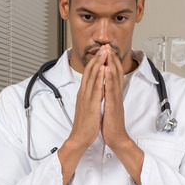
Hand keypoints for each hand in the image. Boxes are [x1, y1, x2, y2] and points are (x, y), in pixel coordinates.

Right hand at [58, 46, 106, 184]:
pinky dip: (100, 77)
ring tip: (104, 52)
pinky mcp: (91, 104)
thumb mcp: (87, 107)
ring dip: (99, 63)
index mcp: (83, 94)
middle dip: (97, 58)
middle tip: (103, 47)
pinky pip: (96, 88)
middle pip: (90, 72)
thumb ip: (90, 97)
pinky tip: (104, 69)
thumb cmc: (85, 125)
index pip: (89, 74)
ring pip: (92, 77)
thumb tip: (94, 90)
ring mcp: (86, 98)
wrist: (79, 138)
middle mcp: (84, 93)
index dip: (95, 62)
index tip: (101, 52)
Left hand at [101, 46, 128, 149]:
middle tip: (108, 45)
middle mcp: (116, 95)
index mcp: (114, 94)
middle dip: (112, 58)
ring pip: (114, 78)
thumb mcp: (109, 106)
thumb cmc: (111, 124)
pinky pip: (110, 90)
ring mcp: (115, 99)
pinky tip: (106, 70)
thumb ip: (109, 95)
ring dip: (111, 64)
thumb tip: (105, 86)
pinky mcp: (112, 106)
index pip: (114, 74)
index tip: (107, 50)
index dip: (111, 61)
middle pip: (116, 72)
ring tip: (108, 52)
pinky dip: (108, 79)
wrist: (116, 138)